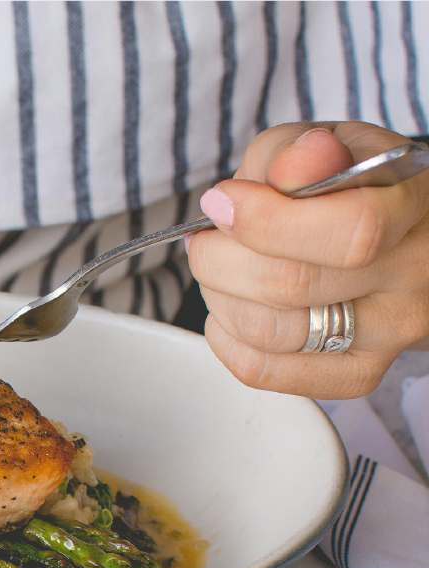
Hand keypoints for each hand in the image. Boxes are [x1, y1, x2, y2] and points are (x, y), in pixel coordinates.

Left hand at [187, 122, 428, 398]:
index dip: (266, 221)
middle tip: (208, 239)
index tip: (223, 202)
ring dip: (219, 297)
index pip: (350, 231)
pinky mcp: (358, 373)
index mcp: (415, 205)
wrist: (387, 234)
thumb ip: (299, 152)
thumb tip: (291, 169)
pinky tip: (230, 307)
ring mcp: (392, 332)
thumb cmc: (347, 185)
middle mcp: (414, 274)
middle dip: (221, 259)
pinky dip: (225, 338)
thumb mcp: (325, 145)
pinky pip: (264, 370)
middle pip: (292, 286)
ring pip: (271, 332)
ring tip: (219, 270)